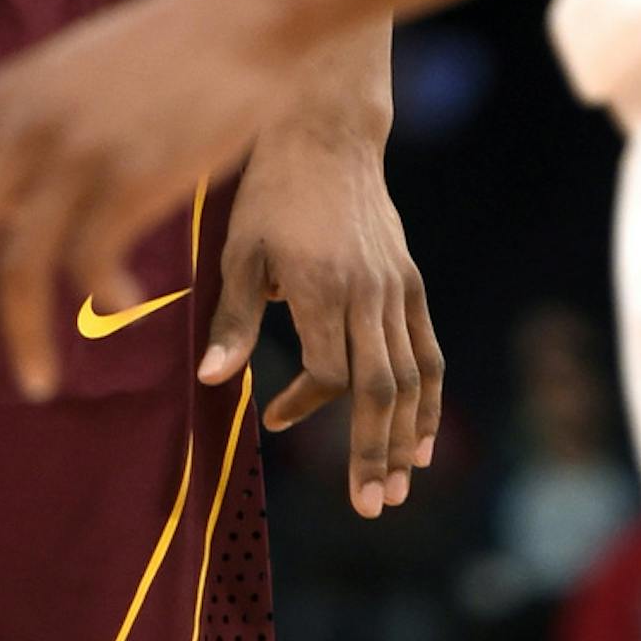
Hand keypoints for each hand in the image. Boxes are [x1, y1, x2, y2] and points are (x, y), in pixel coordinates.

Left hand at [0, 0, 295, 402]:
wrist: (245, 16)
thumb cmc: (171, 50)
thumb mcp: (72, 74)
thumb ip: (29, 126)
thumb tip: (5, 198)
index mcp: (3, 96)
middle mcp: (23, 126)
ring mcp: (74, 151)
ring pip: (17, 270)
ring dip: (19, 337)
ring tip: (34, 383)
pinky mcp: (129, 176)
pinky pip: (90, 265)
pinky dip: (96, 301)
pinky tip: (120, 312)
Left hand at [202, 119, 441, 516]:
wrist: (326, 134)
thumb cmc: (271, 193)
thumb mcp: (240, 251)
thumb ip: (234, 319)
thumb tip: (211, 380)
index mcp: (322, 288)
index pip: (329, 372)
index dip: (304, 403)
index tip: (273, 417)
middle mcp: (368, 293)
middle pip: (379, 388)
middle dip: (375, 452)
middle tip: (371, 506)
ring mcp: (396, 288)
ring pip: (410, 376)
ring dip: (407, 436)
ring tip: (400, 488)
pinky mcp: (410, 281)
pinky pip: (427, 350)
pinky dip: (428, 398)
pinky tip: (423, 439)